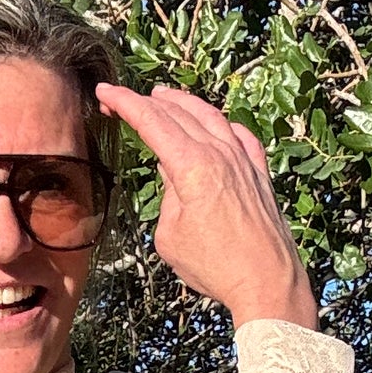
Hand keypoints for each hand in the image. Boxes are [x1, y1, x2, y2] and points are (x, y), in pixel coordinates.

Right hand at [94, 82, 317, 331]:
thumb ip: (168, 197)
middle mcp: (219, 153)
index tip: (105, 91)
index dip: (124, 102)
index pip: (151, 121)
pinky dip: (221, 123)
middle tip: (124, 99)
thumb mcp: (171, 235)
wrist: (266, 281)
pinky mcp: (260, 173)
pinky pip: (239, 135)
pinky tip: (217, 124)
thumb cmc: (216, 266)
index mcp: (192, 166)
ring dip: (183, 102)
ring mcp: (243, 160)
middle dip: (145, 101)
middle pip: (177, 112)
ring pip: (210, 116)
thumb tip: (174, 176)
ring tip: (164, 97)